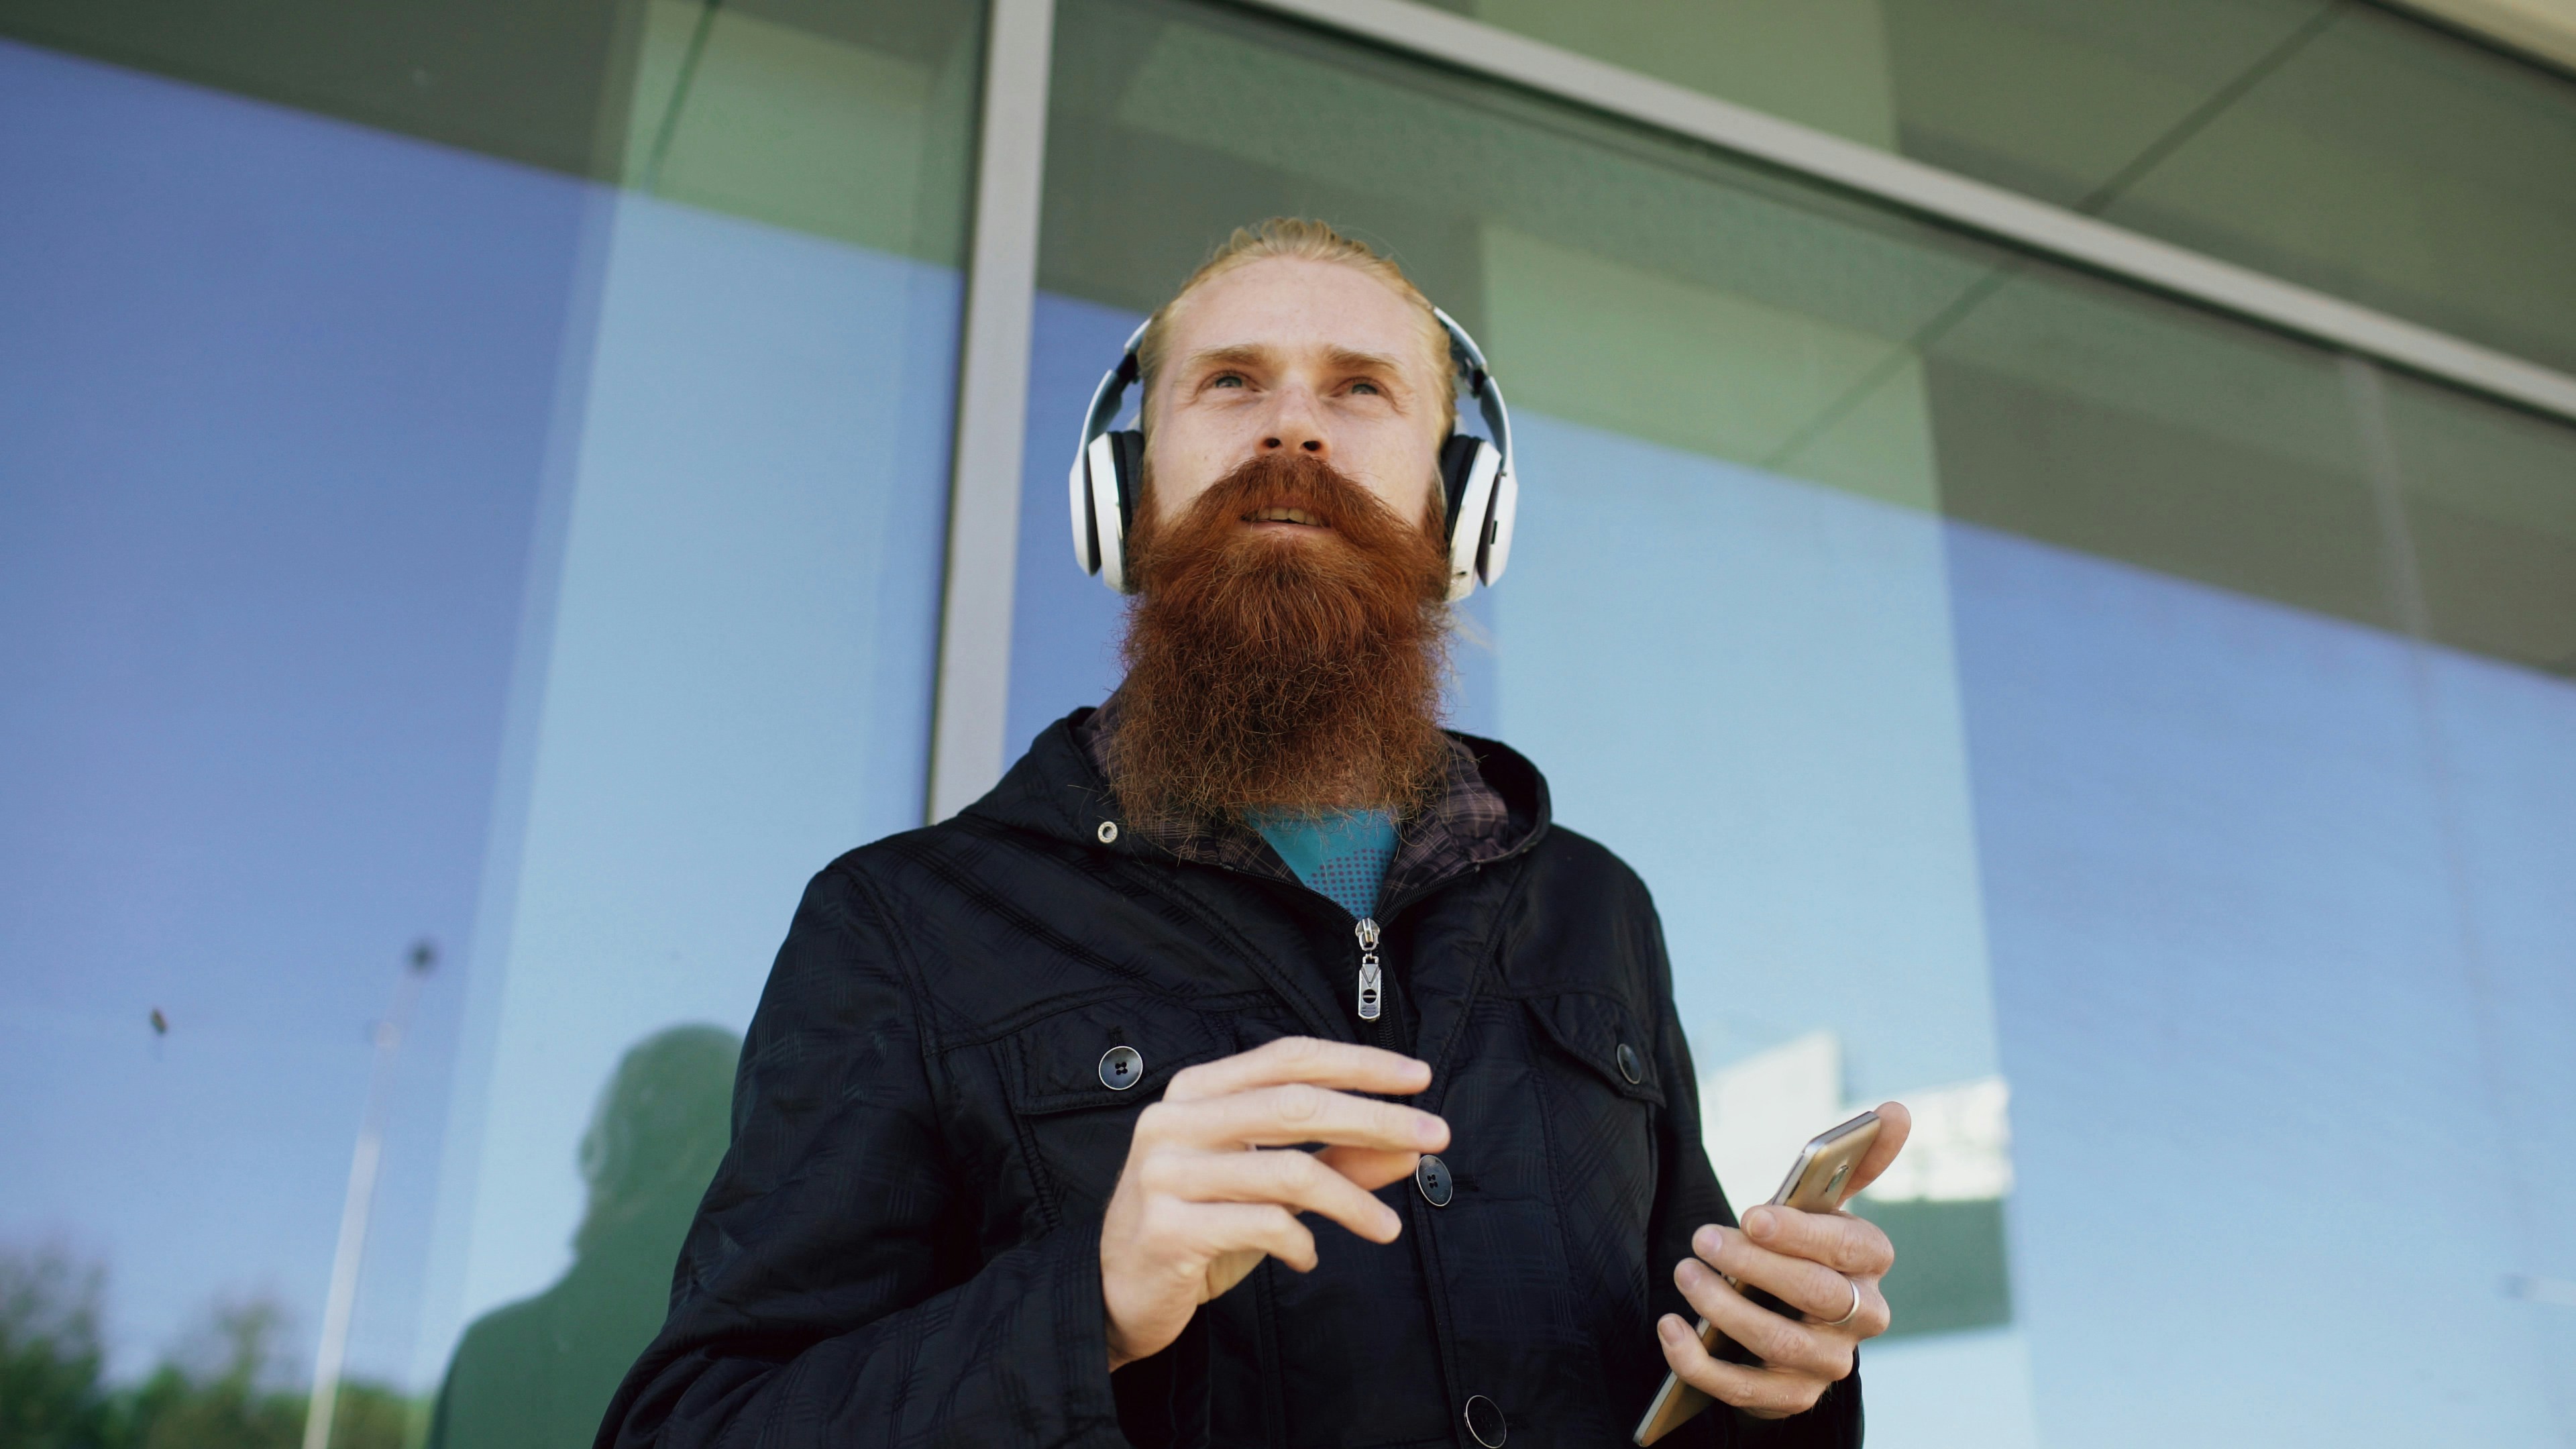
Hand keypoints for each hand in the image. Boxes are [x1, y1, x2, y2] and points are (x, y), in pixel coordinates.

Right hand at [1099, 1035, 1446, 1369]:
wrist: (1116, 1293)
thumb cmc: (1199, 1229)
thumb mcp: (1269, 1188)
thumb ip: (1334, 1161)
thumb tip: (1408, 1148)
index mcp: (1198, 1091)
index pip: (1289, 1057)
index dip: (1358, 1063)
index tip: (1418, 1079)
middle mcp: (1176, 1120)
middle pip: (1295, 1104)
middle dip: (1376, 1118)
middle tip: (1435, 1137)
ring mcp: (1166, 1172)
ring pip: (1287, 1169)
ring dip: (1353, 1198)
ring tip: (1388, 1228)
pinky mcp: (1167, 1228)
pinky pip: (1260, 1224)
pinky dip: (1301, 1242)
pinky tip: (1308, 1256)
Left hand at [1657, 1101, 1911, 1419]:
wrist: (1787, 1320)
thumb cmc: (1801, 1249)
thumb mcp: (1823, 1205)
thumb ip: (1855, 1159)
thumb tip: (1898, 1109)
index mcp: (1870, 1263)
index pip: (1851, 1247)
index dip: (1801, 1233)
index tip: (1751, 1214)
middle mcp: (1862, 1317)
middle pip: (1815, 1295)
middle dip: (1754, 1266)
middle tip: (1702, 1238)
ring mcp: (1829, 1363)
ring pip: (1778, 1343)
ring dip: (1724, 1308)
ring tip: (1685, 1273)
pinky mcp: (1791, 1397)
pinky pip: (1745, 1390)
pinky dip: (1700, 1361)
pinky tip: (1670, 1328)